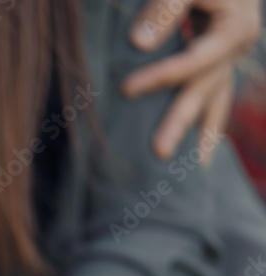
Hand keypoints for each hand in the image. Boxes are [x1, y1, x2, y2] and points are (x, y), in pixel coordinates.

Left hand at [122, 0, 260, 161]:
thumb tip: (137, 44)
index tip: (126, 89)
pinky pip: (216, 96)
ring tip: (194, 170)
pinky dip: (209, 124)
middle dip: (181, 120)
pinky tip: (202, 157)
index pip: (194, 60)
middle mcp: (238, 45)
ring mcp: (232, 55)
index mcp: (234, 27)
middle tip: (159, 152)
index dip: (162, 76)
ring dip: (202, 133)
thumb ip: (164, 8)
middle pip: (206, 88)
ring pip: (216, 98)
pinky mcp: (221, 60)